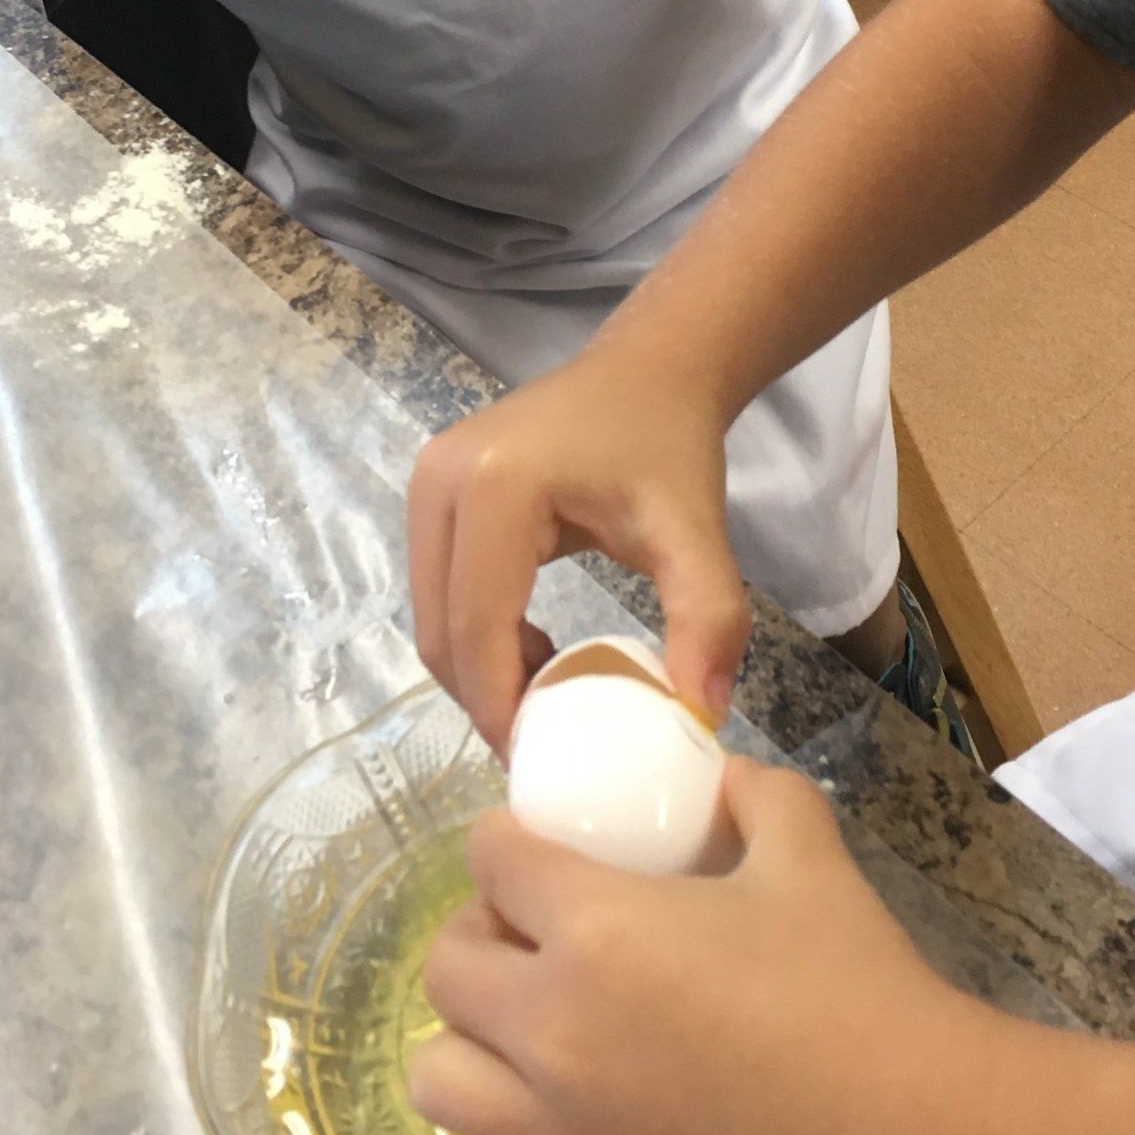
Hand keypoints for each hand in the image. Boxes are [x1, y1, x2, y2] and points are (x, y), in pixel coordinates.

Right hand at [407, 345, 746, 755]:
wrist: (647, 371)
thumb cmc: (668, 445)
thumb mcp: (695, 532)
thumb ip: (708, 619)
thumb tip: (702, 714)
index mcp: (496, 488)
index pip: (478, 626)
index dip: (500, 705)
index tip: (540, 763)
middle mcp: (440, 481)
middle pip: (441, 628)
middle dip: (484, 697)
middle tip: (542, 744)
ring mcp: (426, 480)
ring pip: (432, 613)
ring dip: (478, 668)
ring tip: (544, 699)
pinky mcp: (430, 488)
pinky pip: (437, 586)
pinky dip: (474, 632)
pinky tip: (531, 647)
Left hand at [407, 759, 986, 1134]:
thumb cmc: (863, 994)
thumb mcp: (809, 854)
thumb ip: (752, 795)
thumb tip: (718, 775)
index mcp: (595, 930)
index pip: (489, 860)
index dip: (505, 845)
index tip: (530, 852)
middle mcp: (554, 1034)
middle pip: (445, 970)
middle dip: (480, 937)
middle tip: (533, 938)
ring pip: (440, 1080)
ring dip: (473, 1043)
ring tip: (533, 1033)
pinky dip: (515, 1131)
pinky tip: (572, 1113)